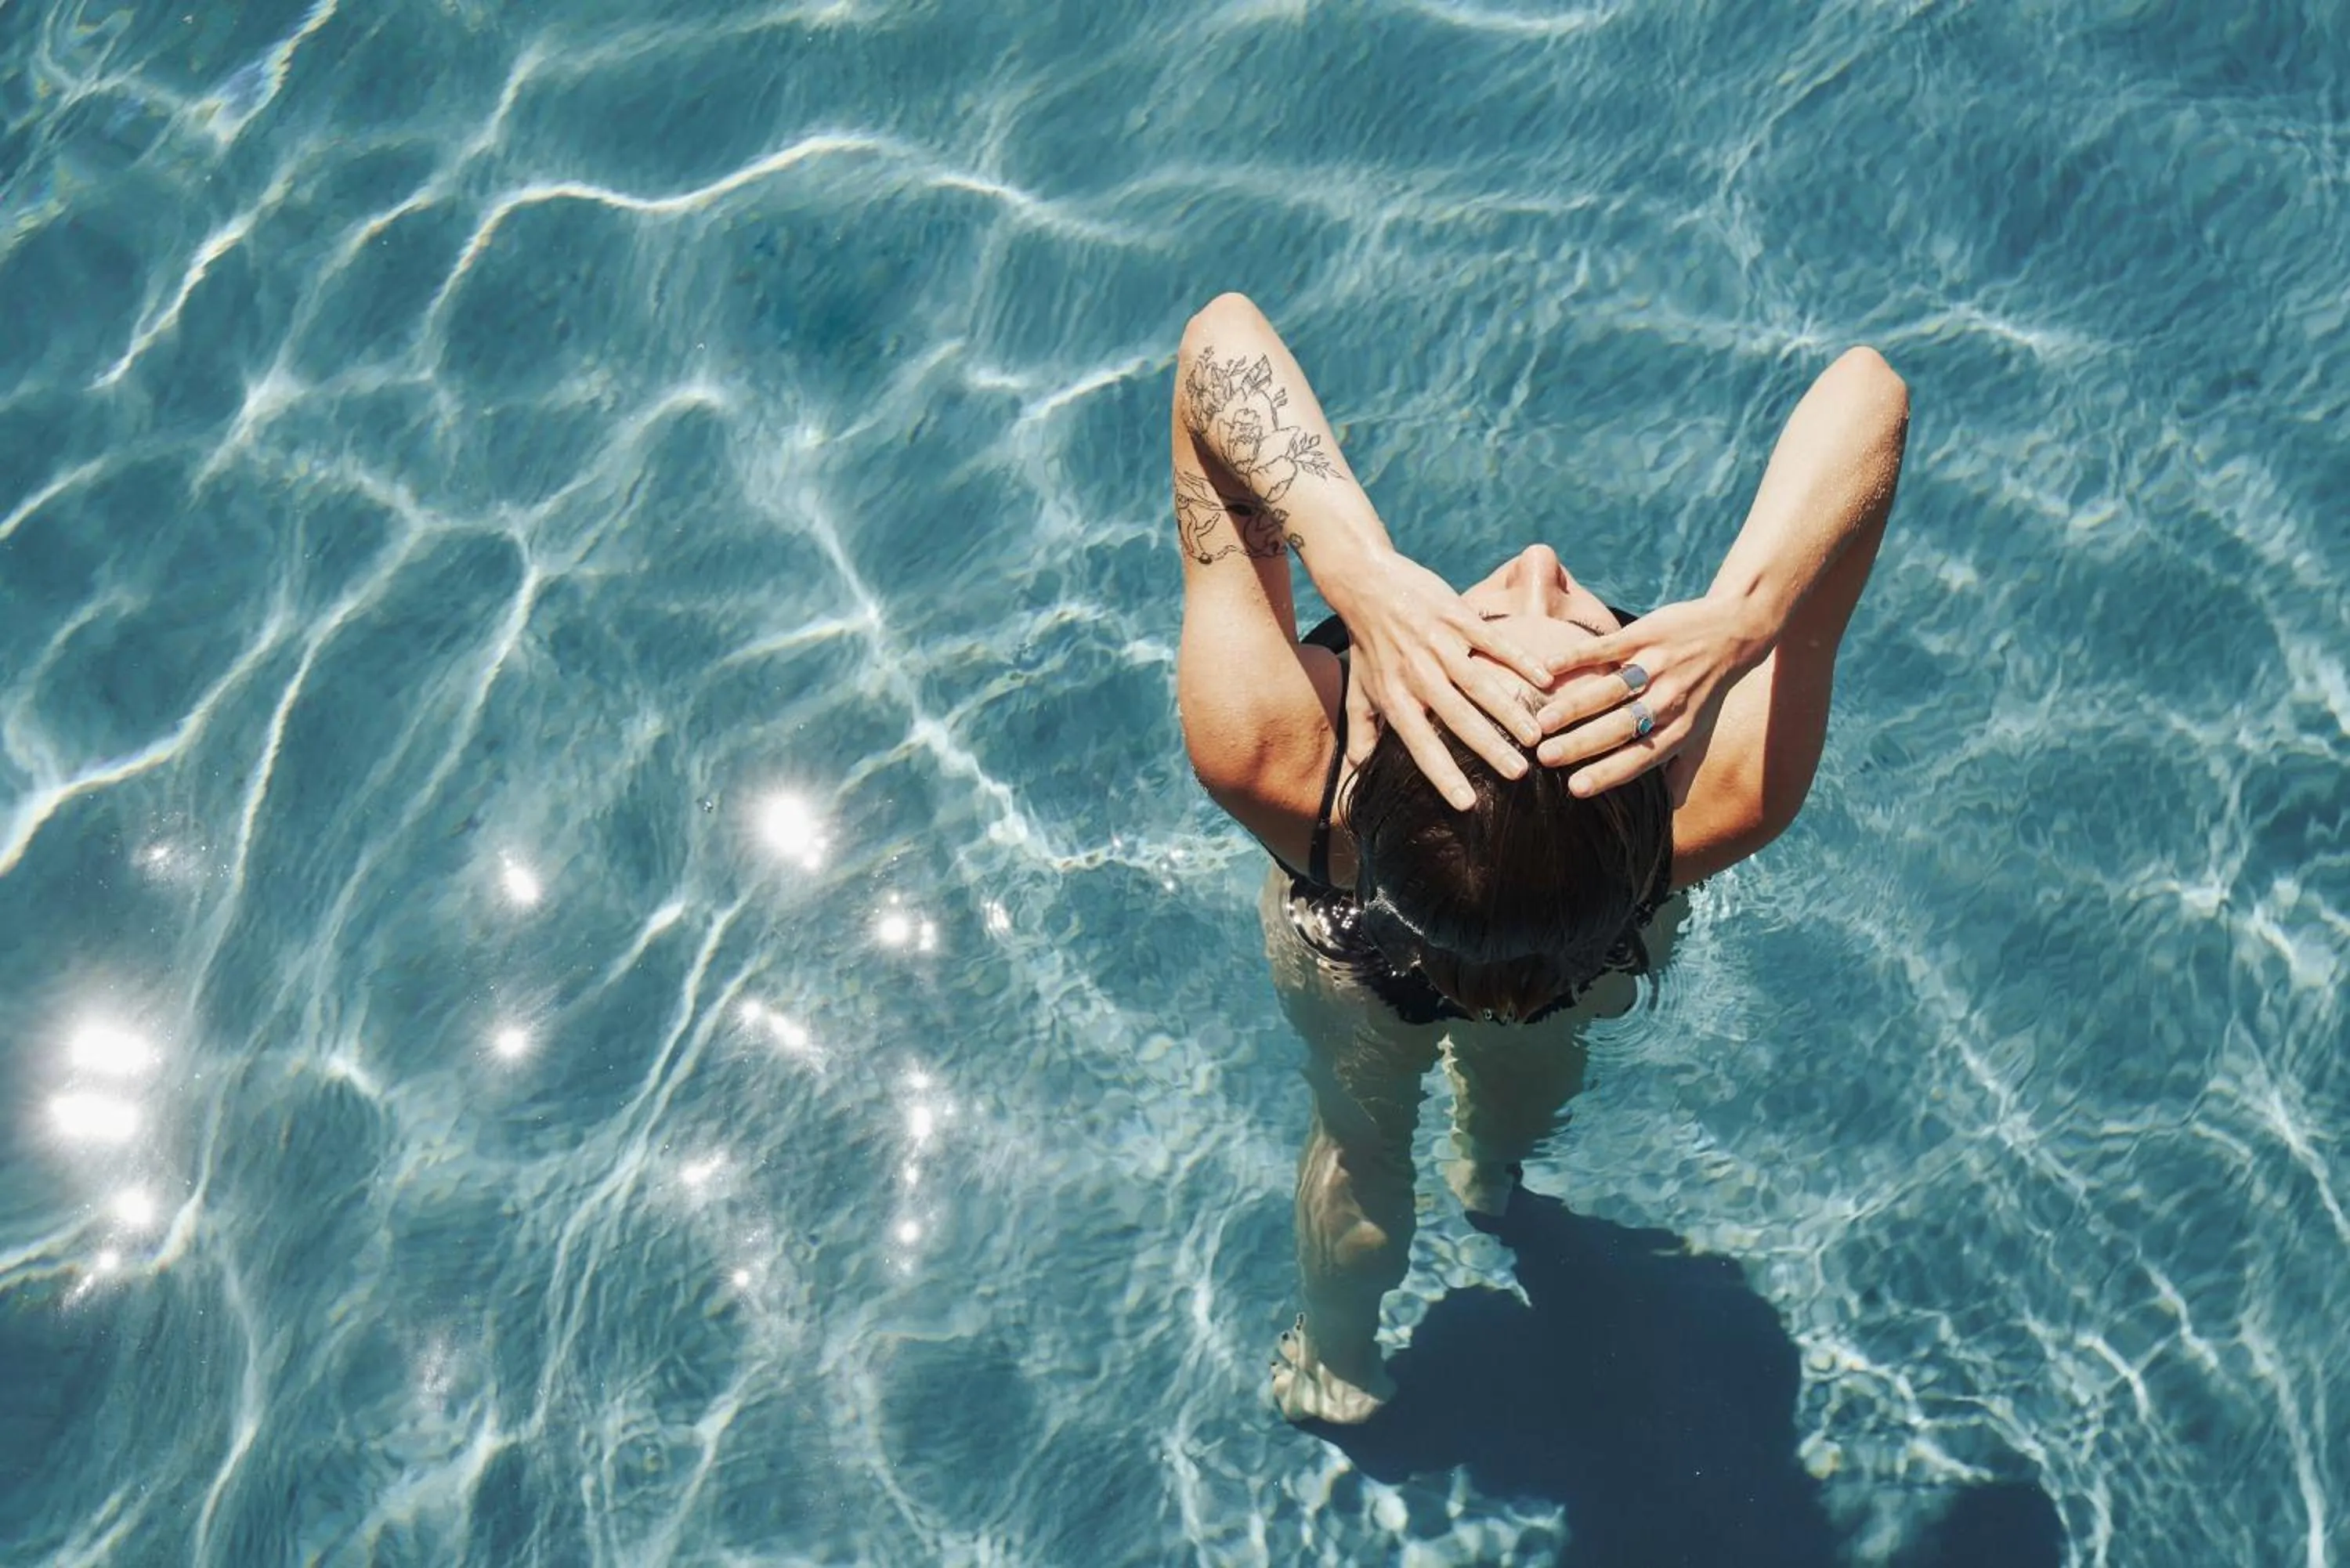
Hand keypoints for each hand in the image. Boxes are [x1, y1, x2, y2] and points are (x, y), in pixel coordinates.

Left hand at [1323, 550, 1553, 809]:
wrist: (1364, 581)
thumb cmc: (1366, 643)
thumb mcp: (1357, 691)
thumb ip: (1361, 734)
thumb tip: (1359, 774)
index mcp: (1396, 698)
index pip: (1420, 746)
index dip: (1442, 775)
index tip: (1467, 804)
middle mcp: (1417, 675)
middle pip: (1457, 718)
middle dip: (1489, 749)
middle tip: (1519, 775)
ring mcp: (1438, 644)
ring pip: (1479, 683)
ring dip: (1509, 710)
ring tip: (1536, 736)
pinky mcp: (1456, 616)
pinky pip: (1492, 641)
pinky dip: (1519, 659)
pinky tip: (1545, 678)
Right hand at [1535, 594, 1771, 795]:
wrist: (1735, 632)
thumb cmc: (1709, 692)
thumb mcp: (1702, 736)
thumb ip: (1681, 774)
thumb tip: (1667, 814)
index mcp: (1678, 731)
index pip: (1639, 758)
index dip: (1608, 773)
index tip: (1575, 788)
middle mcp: (1668, 701)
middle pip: (1620, 726)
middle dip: (1581, 744)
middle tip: (1545, 757)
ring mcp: (1656, 666)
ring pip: (1611, 689)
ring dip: (1575, 706)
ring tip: (1543, 721)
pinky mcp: (1646, 635)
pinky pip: (1607, 647)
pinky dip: (1577, 658)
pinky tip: (1549, 670)